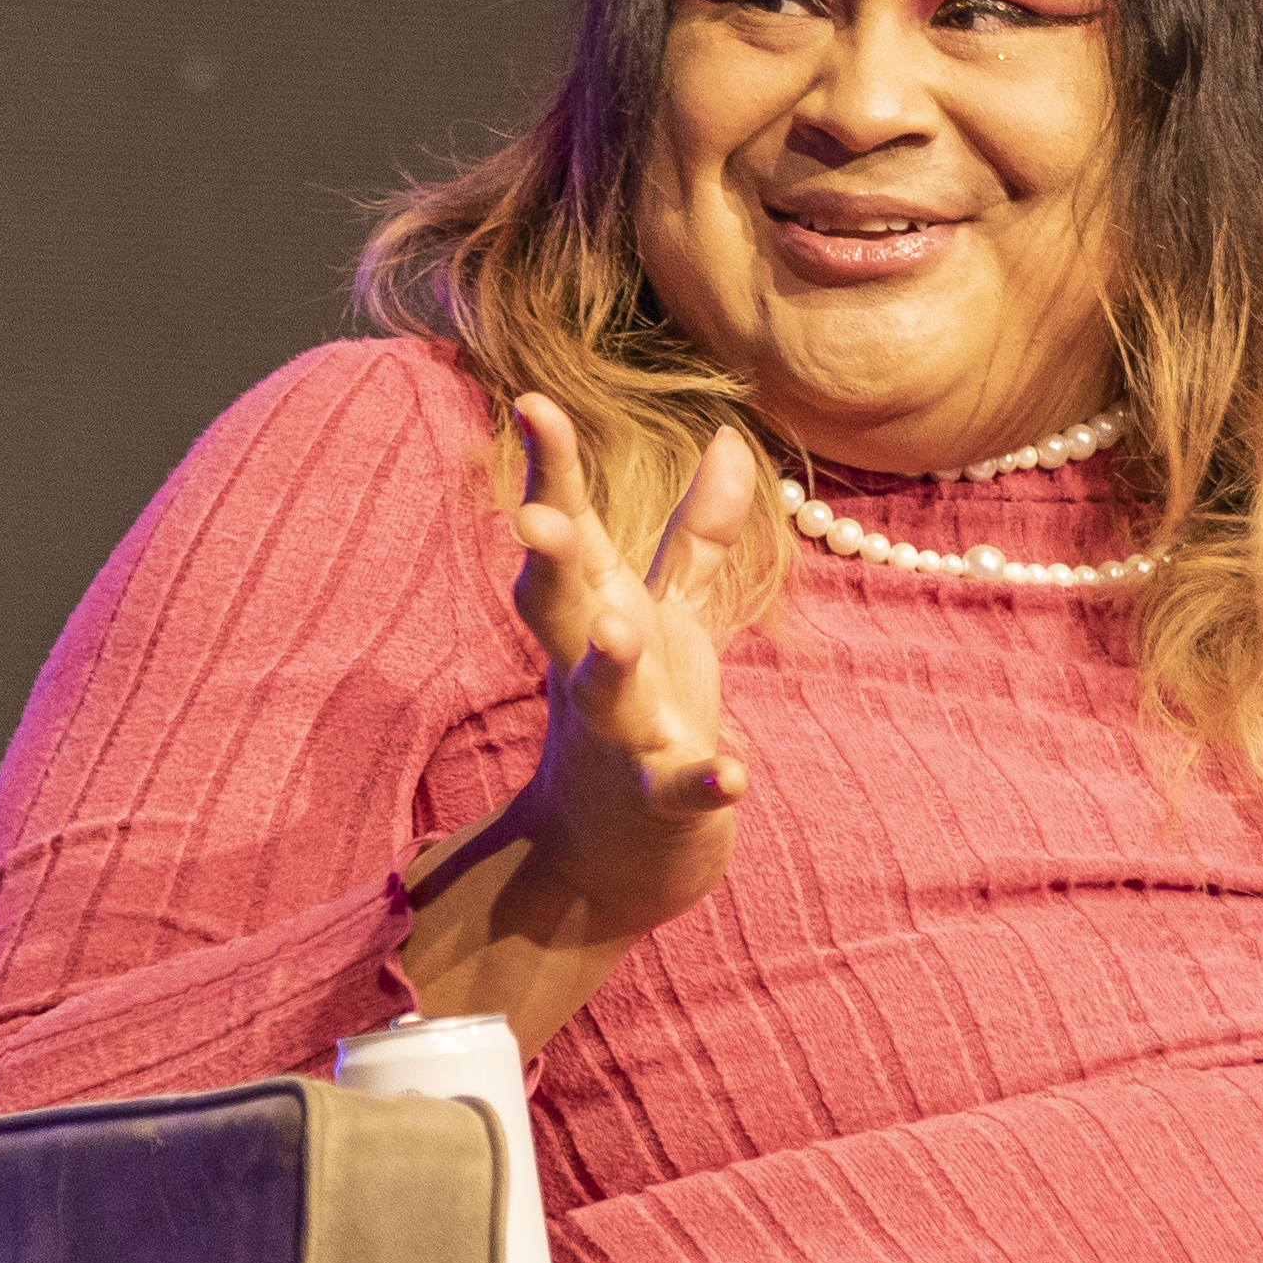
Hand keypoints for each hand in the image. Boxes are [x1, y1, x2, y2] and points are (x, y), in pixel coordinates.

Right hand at [495, 392, 761, 943]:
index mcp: (595, 614)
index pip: (568, 532)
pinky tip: (732, 775)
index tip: (530, 400)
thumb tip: (731, 436)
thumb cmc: (643, 712)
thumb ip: (697, 532)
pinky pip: (678, 790)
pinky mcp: (658, 802)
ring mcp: (619, 737)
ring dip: (609, 662)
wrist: (601, 862)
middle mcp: (589, 668)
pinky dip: (704, 783)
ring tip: (621, 629)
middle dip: (549, 561)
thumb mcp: (669, 616)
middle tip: (533, 517)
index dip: (549, 469)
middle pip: (558, 606)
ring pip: (605, 694)